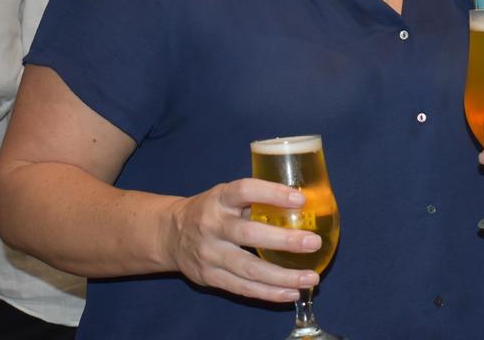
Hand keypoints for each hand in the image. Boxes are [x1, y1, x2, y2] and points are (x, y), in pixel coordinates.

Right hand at [165, 178, 322, 302]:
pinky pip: (243, 288)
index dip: (272, 193)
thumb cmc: (211, 211)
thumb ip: (255, 199)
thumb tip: (304, 203)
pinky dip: (269, 292)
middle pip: (249, 235)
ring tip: (311, 277)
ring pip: (249, 269)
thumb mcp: (226, 196)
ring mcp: (209, 254)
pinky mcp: (210, 277)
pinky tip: (291, 293)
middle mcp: (212, 225)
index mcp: (219, 199)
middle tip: (313, 242)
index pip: (245, 190)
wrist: (170, 234)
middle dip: (285, 241)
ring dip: (283, 276)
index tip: (300, 199)